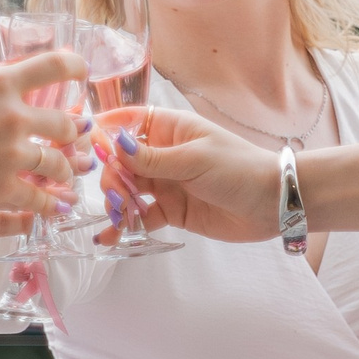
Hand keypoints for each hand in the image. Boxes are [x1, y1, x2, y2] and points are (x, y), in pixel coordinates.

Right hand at [0, 57, 82, 218]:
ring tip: (65, 175)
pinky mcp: (4, 185)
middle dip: (72, 134)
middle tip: (73, 138)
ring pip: (58, 164)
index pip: (55, 64)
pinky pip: (39, 198)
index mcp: (0, 83)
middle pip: (66, 123)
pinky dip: (49, 204)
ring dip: (65, 171)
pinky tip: (55, 207)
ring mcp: (11, 152)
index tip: (81, 73)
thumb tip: (19, 82)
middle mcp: (13, 115)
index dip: (76, 68)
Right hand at [98, 105, 282, 243]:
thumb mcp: (193, 160)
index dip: (104, 130)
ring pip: (127, 190)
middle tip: (117, 196)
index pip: (127, 122)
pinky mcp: (171, 211)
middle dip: (111, 177)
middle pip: (120, 161)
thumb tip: (113, 144)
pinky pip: (140, 216)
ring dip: (116, 202)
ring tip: (117, 218)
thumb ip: (150, 159)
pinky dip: (125, 225)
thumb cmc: (238, 169)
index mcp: (169, 129)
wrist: (273, 204)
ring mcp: (165, 183)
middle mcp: (162, 154)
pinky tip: (110, 236)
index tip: (85, 144)